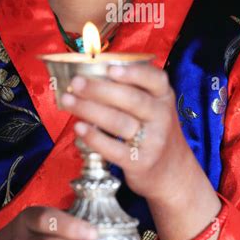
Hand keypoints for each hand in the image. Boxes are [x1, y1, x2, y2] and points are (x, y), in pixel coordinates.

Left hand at [60, 63, 198, 201]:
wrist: (171, 171)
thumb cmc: (152, 130)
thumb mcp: (153, 107)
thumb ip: (130, 90)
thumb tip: (89, 75)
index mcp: (164, 96)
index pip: (155, 79)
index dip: (133, 73)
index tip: (110, 68)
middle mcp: (162, 116)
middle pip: (131, 99)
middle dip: (100, 89)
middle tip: (76, 83)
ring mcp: (153, 141)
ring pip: (119, 122)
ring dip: (90, 110)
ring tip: (68, 101)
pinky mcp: (141, 162)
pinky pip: (114, 149)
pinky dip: (94, 137)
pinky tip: (79, 128)